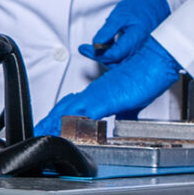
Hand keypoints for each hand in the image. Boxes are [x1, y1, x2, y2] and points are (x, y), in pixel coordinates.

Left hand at [33, 37, 181, 136]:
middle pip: (64, 107)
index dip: (59, 115)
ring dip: (54, 123)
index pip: (72, 105)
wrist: (155, 60)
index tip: (51, 124)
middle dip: (50, 120)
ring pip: (66, 111)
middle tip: (39, 129)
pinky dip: (69, 125)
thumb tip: (126, 121)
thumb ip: (127, 112)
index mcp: (99, 92)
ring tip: (42, 133)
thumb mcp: (135, 100)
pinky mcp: (101, 101)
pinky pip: (79, 116)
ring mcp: (95, 96)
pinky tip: (62, 133)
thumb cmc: (147, 75)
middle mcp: (93, 93)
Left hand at [83, 0, 171, 65]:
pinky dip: (113, 58)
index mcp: (135, 40)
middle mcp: (139, 51)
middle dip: (99, 57)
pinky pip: (124, 63)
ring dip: (105, 59)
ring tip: (93, 49)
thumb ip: (107, 30)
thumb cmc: (139, 9)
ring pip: (119, 65)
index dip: (97, 53)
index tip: (85, 48)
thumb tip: (96, 44)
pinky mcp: (138, 56)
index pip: (113, 55)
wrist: (155, 7)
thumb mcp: (120, 15)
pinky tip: (105, 50)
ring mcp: (140, 55)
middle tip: (85, 49)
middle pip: (115, 64)